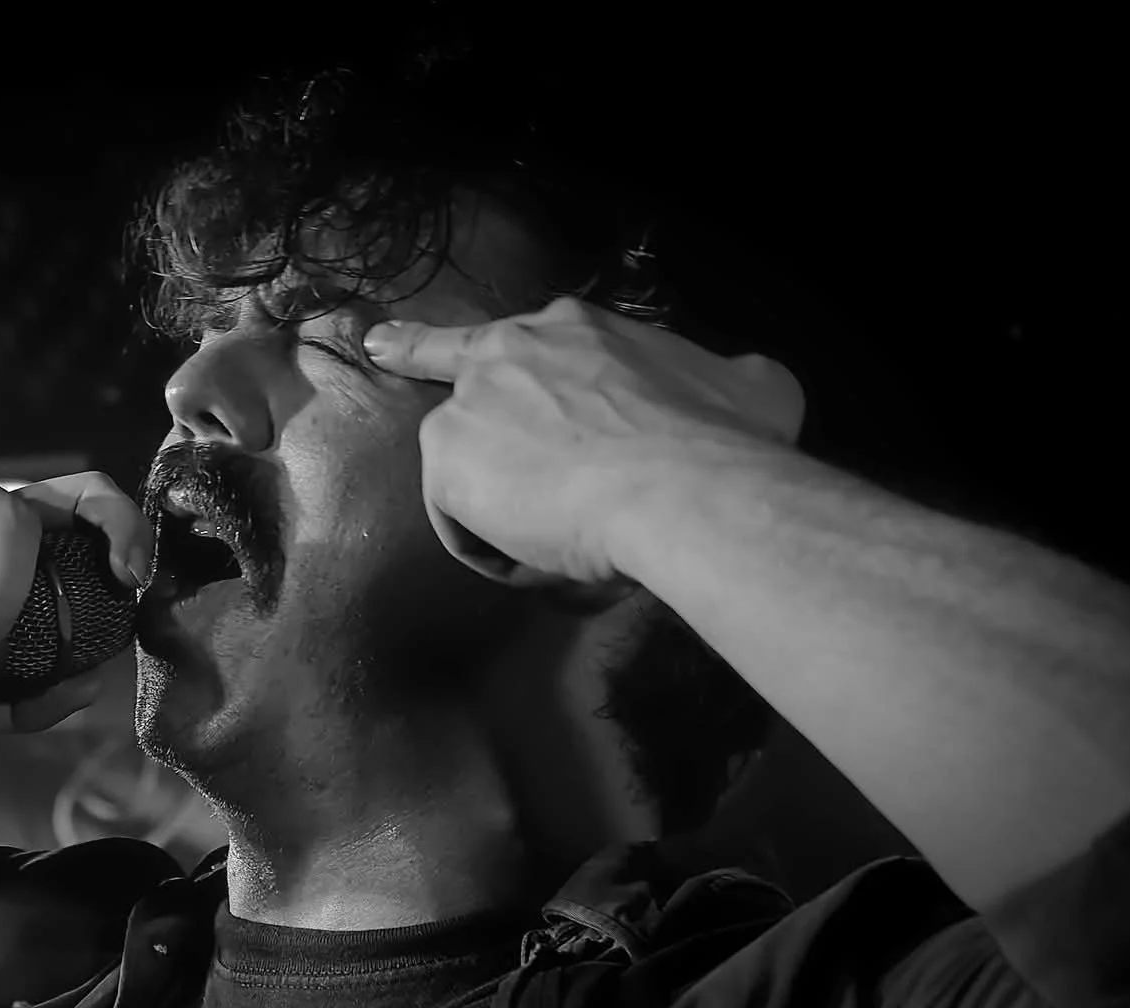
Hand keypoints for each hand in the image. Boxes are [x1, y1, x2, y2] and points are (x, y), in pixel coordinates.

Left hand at [365, 296, 805, 585]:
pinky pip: (464, 528)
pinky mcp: (446, 468)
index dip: (434, 345)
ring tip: (576, 539)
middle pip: (469, 404)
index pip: (495, 337)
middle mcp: (505, 354)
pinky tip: (549, 558)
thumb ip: (721, 376)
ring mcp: (466, 410)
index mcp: (571, 328)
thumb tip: (742, 383)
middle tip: (495, 477)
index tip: (379, 343)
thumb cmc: (724, 437)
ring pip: (472, 475)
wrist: (683, 485)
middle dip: (477, 442)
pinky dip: (501, 556)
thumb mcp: (750, 382)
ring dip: (512, 514)